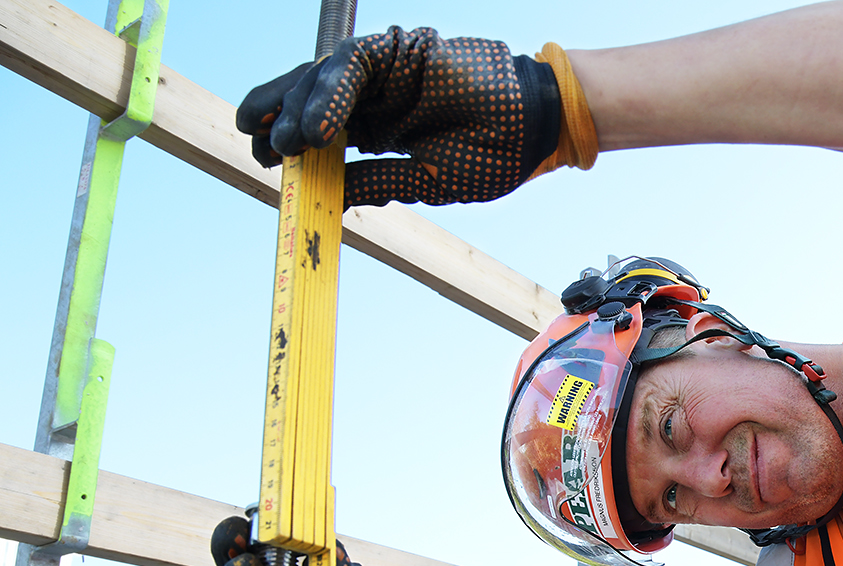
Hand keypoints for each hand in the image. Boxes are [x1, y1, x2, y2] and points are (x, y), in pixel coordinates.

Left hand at [235, 27, 565, 206]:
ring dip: (300, 108)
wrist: (535, 130)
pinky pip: (352, 64)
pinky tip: (318, 124)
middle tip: (262, 147)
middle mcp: (374, 95)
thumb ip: (375, 181)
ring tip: (288, 141)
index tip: (270, 164)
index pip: (318, 128)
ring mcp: (384, 71)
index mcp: (377, 126)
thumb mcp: (422, 179)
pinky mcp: (399, 51)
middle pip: (308, 96)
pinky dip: (330, 92)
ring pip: (322, 77)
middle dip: (277, 118)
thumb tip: (326, 192)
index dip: (288, 141)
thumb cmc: (490, 156)